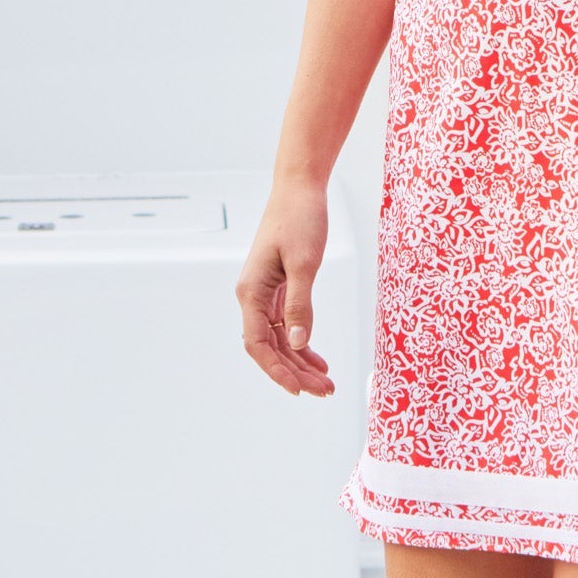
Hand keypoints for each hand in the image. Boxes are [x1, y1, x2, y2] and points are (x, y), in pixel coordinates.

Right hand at [235, 179, 334, 397]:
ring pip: (280, 338)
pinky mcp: (278, 286)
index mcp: (251, 292)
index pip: (259, 344)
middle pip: (270, 347)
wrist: (300, 187)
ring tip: (325, 381)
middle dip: (294, 372)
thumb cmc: (300, 218)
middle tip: (324, 391)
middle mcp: (253, 296)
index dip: (277, 370)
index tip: (299, 390)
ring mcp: (265, 292)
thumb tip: (298, 343)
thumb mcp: (303, 263)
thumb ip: (300, 305)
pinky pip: (287, 323)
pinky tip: (317, 357)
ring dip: (300, 361)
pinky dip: (302, 341)